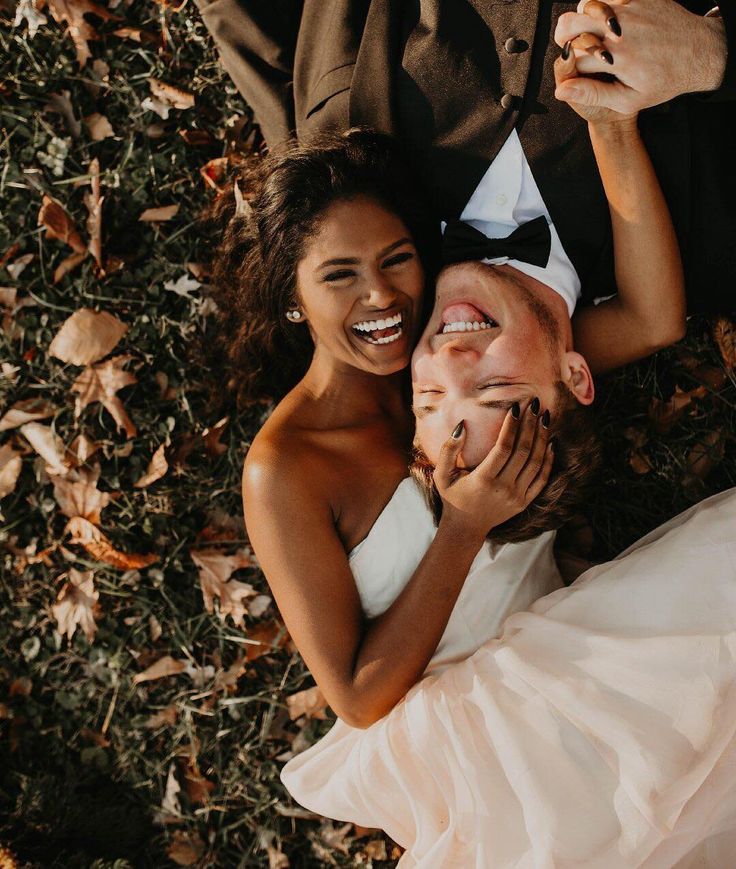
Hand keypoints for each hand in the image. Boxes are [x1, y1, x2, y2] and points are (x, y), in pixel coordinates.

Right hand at [433, 401, 553, 541]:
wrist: (466, 527)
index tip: (517, 407)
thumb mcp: (442, 474)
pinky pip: (542, 478)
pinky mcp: (524, 502)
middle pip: (523, 451)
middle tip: (536, 405)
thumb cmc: (452, 496)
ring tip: (545, 418)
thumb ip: (448, 450)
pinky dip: (548, 460)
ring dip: (542, 438)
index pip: (503, 447)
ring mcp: (516, 496)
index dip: (512, 426)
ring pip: (536, 463)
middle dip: (531, 425)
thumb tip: (461, 426)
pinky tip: (551, 443)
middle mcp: (503, 488)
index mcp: (483, 479)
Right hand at [554, 0, 726, 113]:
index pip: (573, 57)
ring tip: (591, 30)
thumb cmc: (663, 81)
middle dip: (564, 36)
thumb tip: (560, 91)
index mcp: (616, 58)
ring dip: (582, 18)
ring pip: (587, 4)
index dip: (570, 66)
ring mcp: (630, 9)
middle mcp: (620, 30)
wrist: (699, 52)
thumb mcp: (628, 100)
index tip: (579, 71)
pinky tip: (610, 20)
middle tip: (570, 44)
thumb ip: (592, 95)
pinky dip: (603, 6)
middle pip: (570, 23)